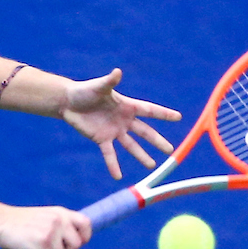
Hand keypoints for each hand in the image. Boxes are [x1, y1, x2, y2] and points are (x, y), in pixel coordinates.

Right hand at [0, 205, 91, 248]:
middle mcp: (59, 220)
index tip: (74, 244)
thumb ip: (56, 226)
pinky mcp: (42, 243)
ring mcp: (51, 231)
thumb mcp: (42, 218)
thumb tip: (70, 246)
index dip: (84, 237)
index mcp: (60, 213)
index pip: (85, 224)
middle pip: (75, 245)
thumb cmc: (17, 224)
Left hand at [61, 69, 180, 178]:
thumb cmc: (85, 91)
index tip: (178, 117)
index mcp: (127, 106)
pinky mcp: (101, 139)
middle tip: (170, 151)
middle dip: (157, 141)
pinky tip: (118, 176)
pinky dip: (113, 165)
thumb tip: (117, 72)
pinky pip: (110, 154)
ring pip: (131, 145)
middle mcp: (124, 120)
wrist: (69, 102)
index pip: (149, 110)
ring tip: (152, 166)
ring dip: (141, 156)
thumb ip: (110, 81)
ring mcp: (114, 131)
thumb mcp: (99, 86)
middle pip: (145, 132)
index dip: (163, 114)